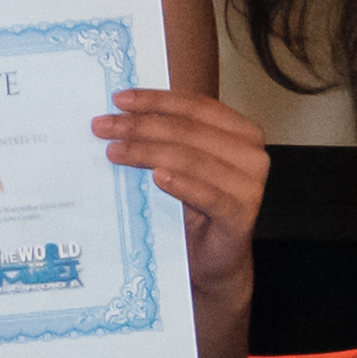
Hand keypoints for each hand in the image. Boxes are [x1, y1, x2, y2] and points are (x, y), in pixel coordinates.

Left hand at [93, 88, 267, 293]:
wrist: (214, 258)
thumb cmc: (197, 208)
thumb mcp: (183, 164)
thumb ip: (169, 137)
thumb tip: (122, 111)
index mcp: (241, 132)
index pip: (195, 106)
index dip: (155, 100)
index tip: (119, 99)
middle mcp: (251, 155)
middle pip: (189, 130)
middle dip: (141, 125)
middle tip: (105, 127)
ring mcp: (249, 186)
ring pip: (192, 159)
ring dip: (148, 152)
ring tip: (115, 152)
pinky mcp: (241, 216)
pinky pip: (207, 194)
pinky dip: (180, 184)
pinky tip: (156, 177)